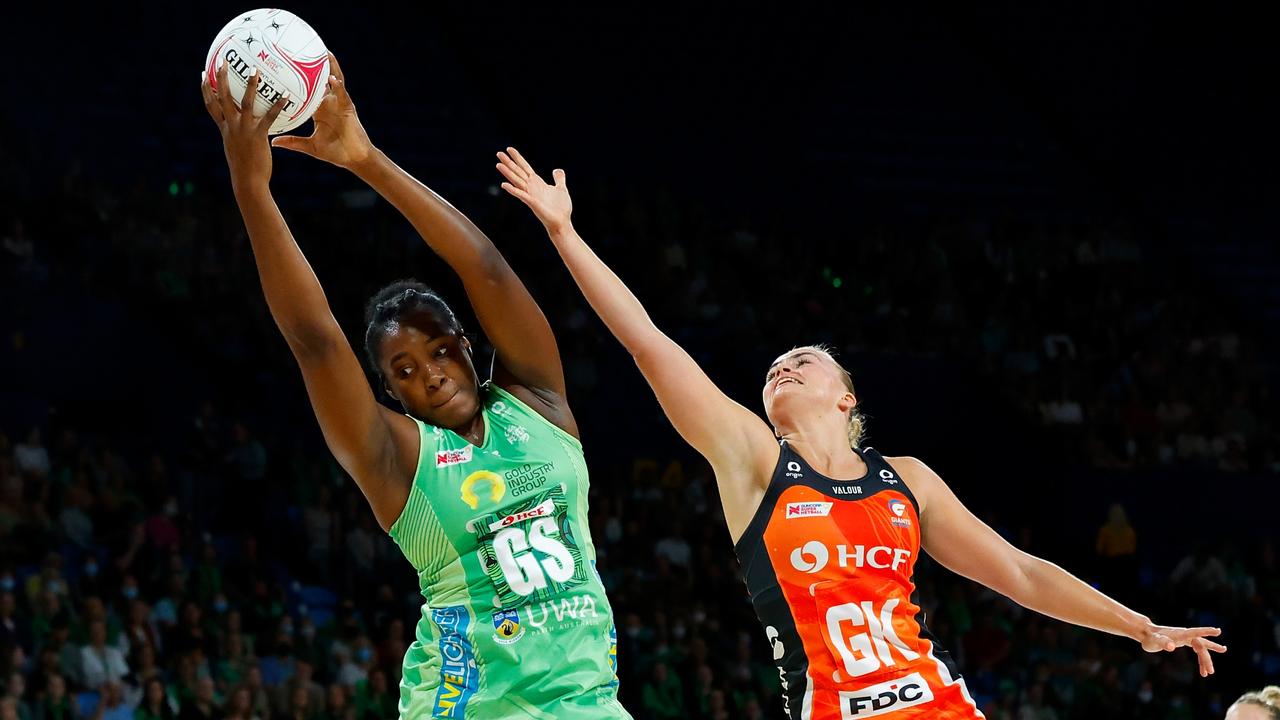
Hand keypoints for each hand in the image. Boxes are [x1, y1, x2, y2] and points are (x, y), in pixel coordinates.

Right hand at [201, 63, 287, 187]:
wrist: (248, 181)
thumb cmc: (245, 168)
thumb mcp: (236, 149)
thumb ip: (237, 136)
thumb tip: (242, 130)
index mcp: (224, 129)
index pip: (211, 105)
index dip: (206, 89)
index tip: (204, 74)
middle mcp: (231, 126)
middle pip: (222, 97)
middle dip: (221, 78)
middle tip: (223, 61)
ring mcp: (243, 130)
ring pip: (245, 103)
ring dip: (250, 85)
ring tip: (255, 70)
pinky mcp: (258, 135)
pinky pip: (269, 117)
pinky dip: (277, 106)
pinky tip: (286, 97)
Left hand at [271, 54, 372, 169]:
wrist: (354, 159)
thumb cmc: (335, 152)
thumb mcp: (310, 146)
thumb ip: (292, 142)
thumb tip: (273, 142)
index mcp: (319, 111)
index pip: (308, 91)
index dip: (300, 79)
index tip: (286, 68)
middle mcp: (329, 103)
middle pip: (322, 80)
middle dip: (317, 66)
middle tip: (305, 50)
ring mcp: (339, 104)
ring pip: (335, 80)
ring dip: (331, 67)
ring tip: (324, 52)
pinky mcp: (348, 108)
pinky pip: (342, 94)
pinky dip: (337, 86)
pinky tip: (331, 78)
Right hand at [496, 147, 572, 234]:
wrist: (562, 222)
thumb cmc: (560, 208)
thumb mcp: (561, 188)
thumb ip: (558, 179)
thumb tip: (557, 170)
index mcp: (537, 183)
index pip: (525, 167)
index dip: (518, 158)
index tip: (509, 149)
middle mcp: (531, 188)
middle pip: (518, 172)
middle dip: (509, 162)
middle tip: (499, 153)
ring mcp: (530, 195)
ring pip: (517, 181)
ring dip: (507, 173)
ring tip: (498, 164)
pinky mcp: (532, 203)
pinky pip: (521, 195)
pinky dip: (513, 190)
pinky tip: (504, 184)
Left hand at [1138, 623, 1225, 676]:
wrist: (1146, 633)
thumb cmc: (1149, 637)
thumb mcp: (1154, 641)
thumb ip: (1163, 642)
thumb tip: (1172, 646)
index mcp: (1180, 634)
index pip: (1195, 632)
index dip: (1206, 632)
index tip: (1218, 631)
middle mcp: (1184, 634)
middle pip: (1200, 645)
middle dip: (1206, 658)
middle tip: (1211, 671)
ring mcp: (1185, 638)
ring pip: (1200, 649)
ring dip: (1205, 661)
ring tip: (1209, 673)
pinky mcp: (1183, 641)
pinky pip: (1196, 651)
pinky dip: (1200, 660)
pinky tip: (1202, 670)